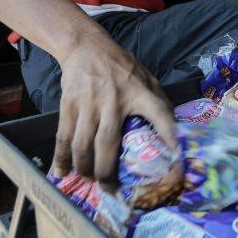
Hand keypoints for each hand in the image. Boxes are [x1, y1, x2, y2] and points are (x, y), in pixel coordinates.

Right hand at [51, 34, 182, 200]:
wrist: (86, 47)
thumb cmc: (123, 68)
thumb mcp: (148, 79)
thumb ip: (160, 103)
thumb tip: (176, 134)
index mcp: (141, 93)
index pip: (161, 116)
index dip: (169, 140)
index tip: (175, 168)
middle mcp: (114, 100)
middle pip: (108, 144)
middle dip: (107, 173)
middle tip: (111, 190)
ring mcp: (89, 103)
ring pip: (83, 145)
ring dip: (85, 169)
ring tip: (91, 181)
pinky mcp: (69, 104)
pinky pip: (64, 137)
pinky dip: (61, 158)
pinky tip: (62, 173)